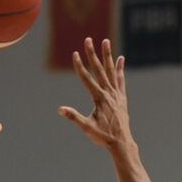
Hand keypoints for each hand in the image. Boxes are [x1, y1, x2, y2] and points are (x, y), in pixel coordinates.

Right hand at [58, 37, 133, 151]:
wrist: (122, 142)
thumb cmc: (103, 136)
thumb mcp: (87, 127)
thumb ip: (74, 117)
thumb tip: (60, 109)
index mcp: (99, 98)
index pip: (87, 78)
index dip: (80, 66)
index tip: (75, 53)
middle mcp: (109, 93)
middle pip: (99, 69)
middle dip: (92, 54)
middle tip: (88, 39)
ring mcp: (116, 94)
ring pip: (110, 71)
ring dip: (107, 56)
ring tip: (105, 41)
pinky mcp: (121, 98)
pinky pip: (120, 79)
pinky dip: (119, 69)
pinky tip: (120, 59)